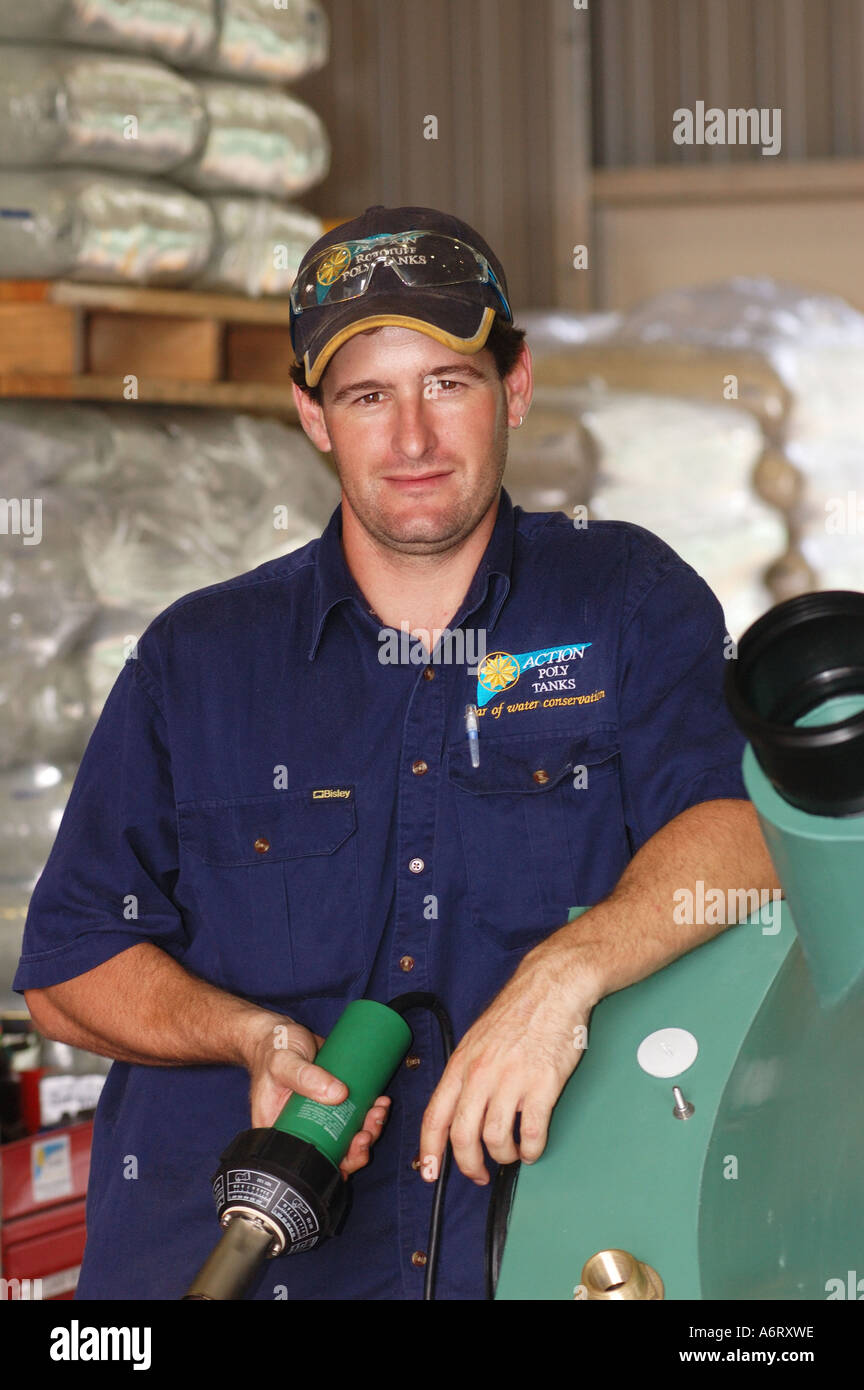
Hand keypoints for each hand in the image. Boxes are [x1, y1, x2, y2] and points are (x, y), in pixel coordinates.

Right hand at [242, 1012, 389, 1180]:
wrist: (278, 1031)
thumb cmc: (273, 1049)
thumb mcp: (283, 1063)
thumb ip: (305, 1077)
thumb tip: (338, 1094)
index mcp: (281, 1132)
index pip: (309, 1160)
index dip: (337, 1162)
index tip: (355, 1146)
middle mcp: (299, 1129)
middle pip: (333, 1152)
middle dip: (358, 1147)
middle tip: (369, 1129)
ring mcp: (317, 1115)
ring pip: (346, 1135)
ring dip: (368, 1129)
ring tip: (378, 1111)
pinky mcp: (330, 1098)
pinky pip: (351, 1114)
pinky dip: (368, 1112)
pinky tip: (380, 1101)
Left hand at [418, 935, 596, 1184]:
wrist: (552, 988)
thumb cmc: (517, 1012)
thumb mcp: (477, 1039)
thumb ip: (466, 1072)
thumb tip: (458, 1107)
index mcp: (462, 1064)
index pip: (435, 1116)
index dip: (430, 1150)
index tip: (430, 1172)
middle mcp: (482, 1075)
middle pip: (464, 1137)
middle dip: (469, 1165)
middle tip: (479, 1174)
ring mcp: (513, 1081)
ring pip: (497, 1139)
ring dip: (504, 1156)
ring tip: (513, 1153)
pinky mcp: (543, 1085)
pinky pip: (533, 1133)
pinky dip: (532, 1149)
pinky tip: (533, 1147)